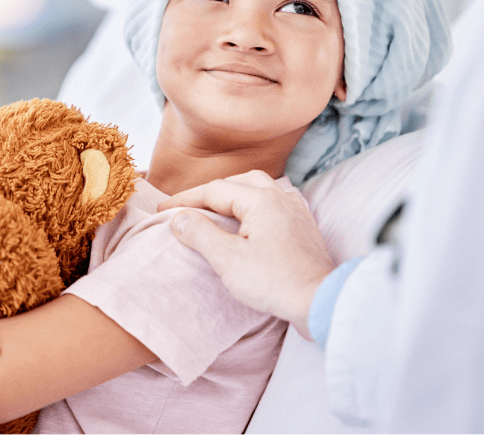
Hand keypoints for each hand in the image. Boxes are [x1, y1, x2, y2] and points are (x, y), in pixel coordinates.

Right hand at [158, 170, 335, 338]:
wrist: (320, 301)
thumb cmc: (274, 282)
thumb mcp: (228, 259)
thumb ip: (200, 233)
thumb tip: (179, 218)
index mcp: (261, 200)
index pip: (215, 190)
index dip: (186, 200)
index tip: (163, 210)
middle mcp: (280, 197)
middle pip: (239, 182)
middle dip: (211, 192)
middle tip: (189, 207)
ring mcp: (296, 210)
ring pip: (260, 189)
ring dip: (235, 195)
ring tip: (217, 209)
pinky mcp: (304, 226)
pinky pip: (275, 203)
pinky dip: (255, 205)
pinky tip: (251, 220)